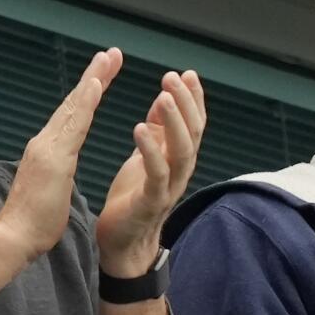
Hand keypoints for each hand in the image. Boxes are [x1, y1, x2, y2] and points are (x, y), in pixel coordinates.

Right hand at [0, 48, 122, 260]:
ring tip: (108, 58)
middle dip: (94, 76)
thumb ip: (57, 172)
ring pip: (74, 107)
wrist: (14, 236)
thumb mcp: (52, 188)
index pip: (73, 115)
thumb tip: (61, 168)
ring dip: (92, 80)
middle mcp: (46, 141)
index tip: (103, 73)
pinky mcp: (53, 157)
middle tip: (111, 53)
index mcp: (48, 149)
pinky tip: (96, 85)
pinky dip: (85, 102)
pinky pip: (74, 125)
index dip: (88, 92)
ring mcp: (48, 147)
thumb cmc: (33, 220)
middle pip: (74, 103)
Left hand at [96, 70, 206, 276]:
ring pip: (182, 151)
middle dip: (186, 102)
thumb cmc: (133, 196)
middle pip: (193, 132)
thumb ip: (157, 131)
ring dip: (174, 122)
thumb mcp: (145, 156)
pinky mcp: (150, 202)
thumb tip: (164, 98)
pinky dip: (151, 150)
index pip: (193, 123)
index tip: (187, 73)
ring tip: (163, 96)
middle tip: (173, 77)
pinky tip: (139, 129)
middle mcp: (179, 171)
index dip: (193, 99)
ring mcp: (168, 187)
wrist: (122, 242)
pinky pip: (157, 174)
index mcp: (176, 157)